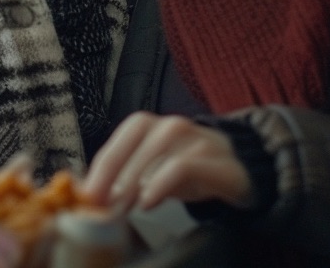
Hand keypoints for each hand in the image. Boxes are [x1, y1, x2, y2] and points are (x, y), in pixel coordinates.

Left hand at [83, 112, 252, 211]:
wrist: (243, 171)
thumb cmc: (191, 170)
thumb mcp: (157, 173)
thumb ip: (127, 180)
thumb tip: (93, 195)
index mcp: (156, 128)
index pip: (124, 134)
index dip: (102, 162)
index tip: (86, 192)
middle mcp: (175, 126)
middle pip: (138, 132)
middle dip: (112, 167)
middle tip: (97, 200)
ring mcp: (198, 140)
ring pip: (161, 142)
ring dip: (135, 173)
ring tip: (121, 203)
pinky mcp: (218, 162)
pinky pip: (184, 165)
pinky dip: (161, 182)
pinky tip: (149, 202)